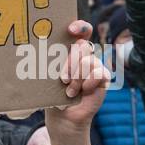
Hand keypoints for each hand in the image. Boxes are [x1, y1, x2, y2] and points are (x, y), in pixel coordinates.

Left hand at [43, 21, 110, 144]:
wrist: (62, 117)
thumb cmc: (51, 94)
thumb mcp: (47, 77)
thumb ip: (49, 64)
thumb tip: (41, 54)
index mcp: (70, 50)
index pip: (80, 31)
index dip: (79, 27)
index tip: (71, 30)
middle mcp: (84, 56)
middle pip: (82, 46)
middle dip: (71, 63)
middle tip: (63, 79)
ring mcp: (94, 66)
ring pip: (89, 61)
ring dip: (77, 78)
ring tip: (70, 90)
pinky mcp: (103, 78)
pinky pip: (99, 73)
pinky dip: (88, 83)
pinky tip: (82, 92)